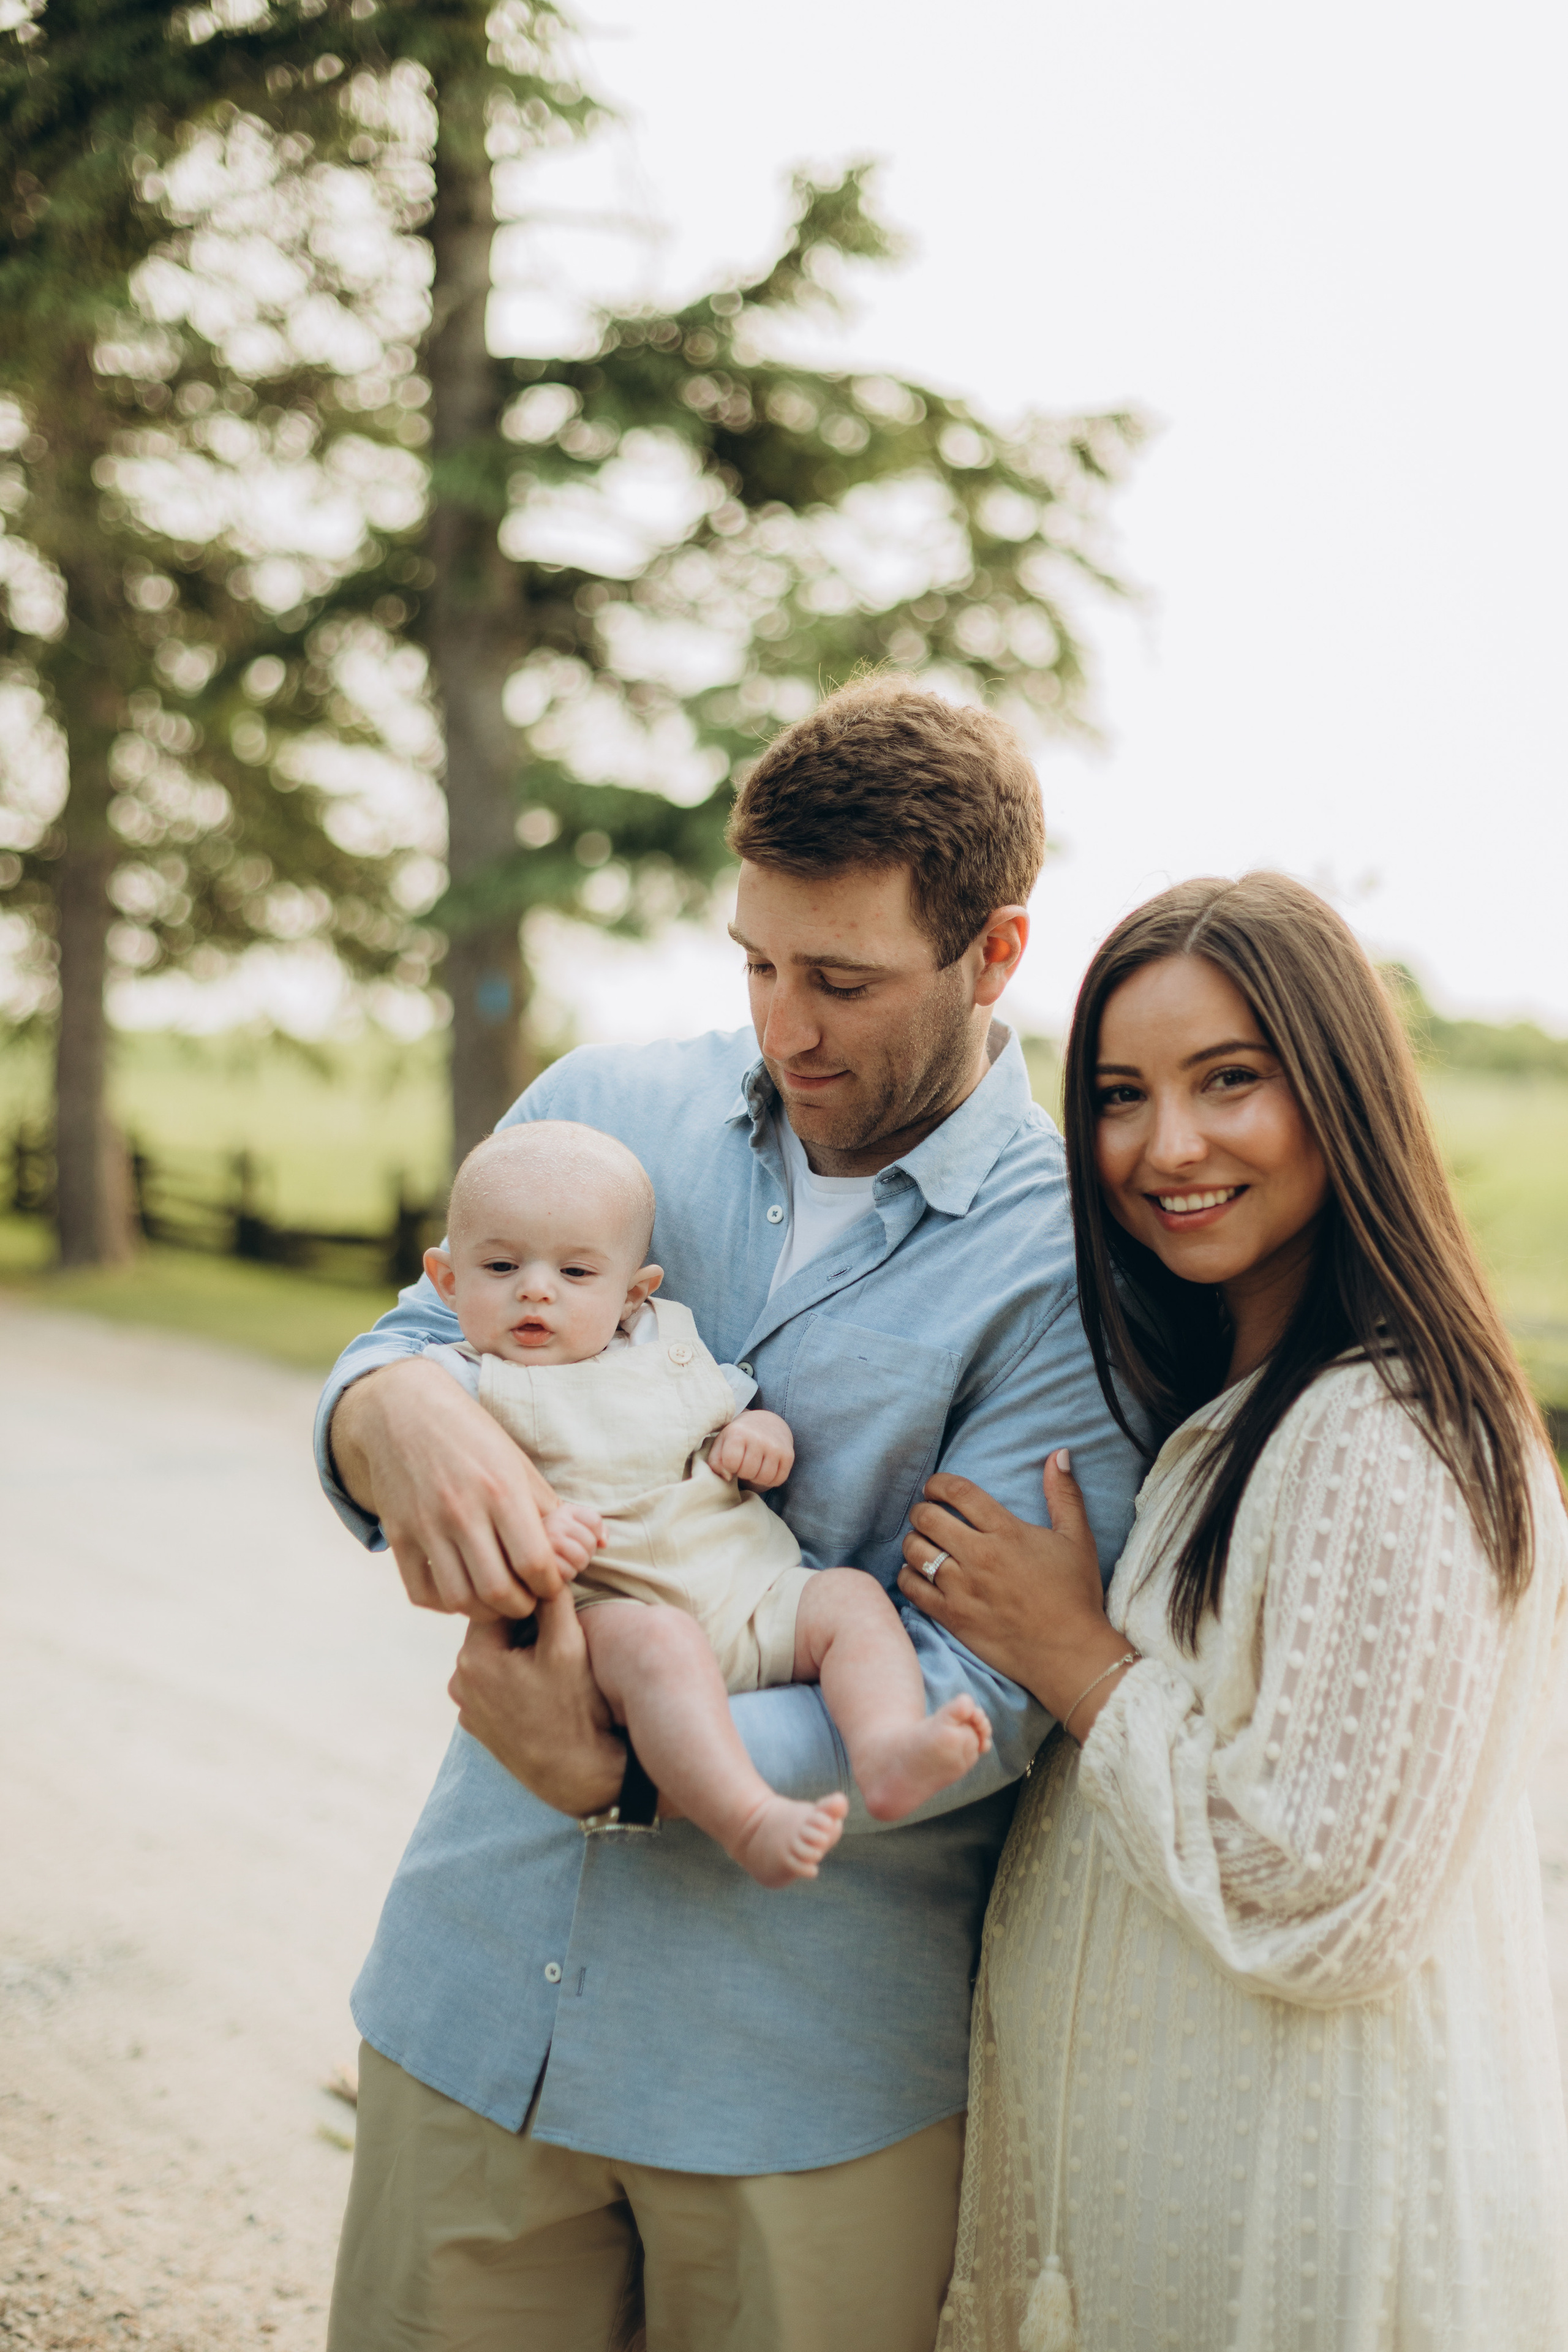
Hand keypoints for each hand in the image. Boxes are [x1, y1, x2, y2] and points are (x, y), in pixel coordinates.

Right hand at [330, 1356, 567, 1621]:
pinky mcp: (397, 1534)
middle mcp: (462, 1511)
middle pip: (498, 1592)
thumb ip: (555, 1507)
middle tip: (526, 1598)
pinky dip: (445, 1604)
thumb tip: (600, 1541)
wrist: (404, 1408)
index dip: (550, 1586)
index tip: (550, 1584)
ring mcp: (425, 1525)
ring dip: (485, 1611)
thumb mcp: (518, 1463)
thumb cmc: (472, 1435)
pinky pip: (422, 1592)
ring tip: (497, 1600)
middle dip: (521, 1606)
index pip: (534, 1563)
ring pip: (460, 1599)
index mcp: (502, 1491)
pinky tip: (461, 1591)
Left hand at [448, 1594, 627, 1814]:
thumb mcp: (569, 1645)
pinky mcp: (476, 1727)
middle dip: (520, 1623)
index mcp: (474, 1656)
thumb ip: (553, 1599)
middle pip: (491, 1630)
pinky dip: (511, 1678)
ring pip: (492, 1657)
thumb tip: (544, 1568)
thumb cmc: (574, 1708)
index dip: (525, 1597)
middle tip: (554, 1628)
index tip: (548, 1598)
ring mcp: (466, 1708)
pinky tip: (539, 1688)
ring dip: (516, 1650)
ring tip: (549, 1660)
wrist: (576, 1774)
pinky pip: (491, 1686)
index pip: (495, 1604)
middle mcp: (460, 1682)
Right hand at [542, 1500, 604, 1576]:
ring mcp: (548, 1540)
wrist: (525, 1550)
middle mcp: (555, 1521)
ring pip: (582, 1558)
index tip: (585, 1540)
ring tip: (567, 1561)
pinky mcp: (542, 1561)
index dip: (597, 1535)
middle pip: (591, 1542)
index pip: (595, 1521)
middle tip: (573, 1554)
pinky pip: (569, 1572)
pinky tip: (557, 1569)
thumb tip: (604, 1542)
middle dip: (587, 1553)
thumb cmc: (557, 1540)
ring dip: (578, 1565)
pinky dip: (567, 1575)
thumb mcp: (576, 1526)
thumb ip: (596, 1529)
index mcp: (565, 1511)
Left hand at [708, 1408, 794, 1488]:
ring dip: (757, 1478)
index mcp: (738, 1432)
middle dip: (743, 1473)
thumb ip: (715, 1461)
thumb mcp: (722, 1443)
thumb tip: (727, 1477)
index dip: (730, 1467)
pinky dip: (770, 1480)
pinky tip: (765, 1469)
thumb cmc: (739, 1436)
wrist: (766, 1422)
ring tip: (754, 1468)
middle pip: (747, 1472)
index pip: (731, 1463)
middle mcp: (759, 1438)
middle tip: (744, 1464)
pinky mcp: (788, 1455)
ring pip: (764, 1478)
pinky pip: (778, 1479)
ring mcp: (776, 1446)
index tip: (733, 1459)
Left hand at [897, 1451, 1132, 1734]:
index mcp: (1006, 1532)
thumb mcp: (1078, 1538)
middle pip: (927, 1517)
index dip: (938, 1483)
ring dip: (914, 1541)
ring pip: (915, 1551)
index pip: (958, 1492)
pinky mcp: (953, 1617)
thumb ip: (1064, 1494)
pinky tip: (918, 1573)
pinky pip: (912, 1588)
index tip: (935, 1487)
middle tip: (927, 1514)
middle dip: (921, 1510)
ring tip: (923, 1543)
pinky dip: (908, 1575)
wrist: (1070, 1653)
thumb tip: (1058, 1454)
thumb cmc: (1076, 1595)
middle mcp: (979, 1556)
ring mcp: (962, 1589)